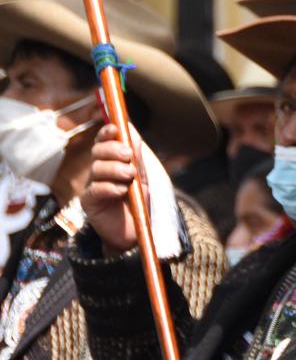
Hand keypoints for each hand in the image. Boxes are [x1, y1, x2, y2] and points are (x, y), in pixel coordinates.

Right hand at [82, 124, 146, 256]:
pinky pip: (95, 190)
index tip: (115, 127)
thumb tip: (134, 135)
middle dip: (113, 150)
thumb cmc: (137, 203)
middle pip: (97, 153)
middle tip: (127, 155)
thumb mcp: (142, 179)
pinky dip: (109, 187)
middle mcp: (99, 172)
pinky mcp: (89, 203)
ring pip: (97, 169)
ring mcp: (92, 186)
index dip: (107, 133)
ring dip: (115, 169)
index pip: (104, 143)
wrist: (135, 231)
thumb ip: (137, 160)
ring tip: (129, 176)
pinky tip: (121, 190)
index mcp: (111, 163)